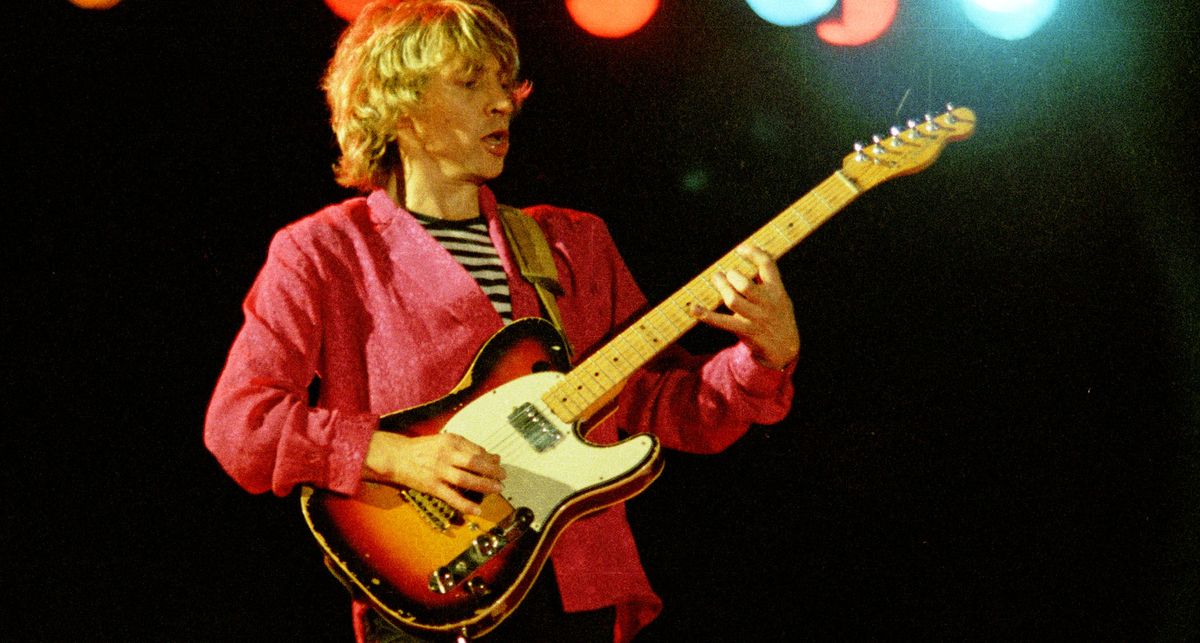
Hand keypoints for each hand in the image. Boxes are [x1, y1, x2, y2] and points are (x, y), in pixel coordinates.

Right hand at [361, 431, 504, 515]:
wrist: (396, 456)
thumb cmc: (422, 449)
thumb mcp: (444, 441)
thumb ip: (466, 447)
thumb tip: (489, 455)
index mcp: (450, 441)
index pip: (477, 450)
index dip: (490, 459)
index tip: (497, 465)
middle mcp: (446, 455)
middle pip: (475, 463)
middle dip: (493, 471)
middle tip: (503, 477)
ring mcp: (439, 471)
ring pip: (467, 479)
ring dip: (485, 485)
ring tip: (497, 489)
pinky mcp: (432, 486)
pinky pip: (452, 497)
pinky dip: (466, 505)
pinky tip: (477, 509)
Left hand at [691, 244, 800, 369]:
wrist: (785, 349)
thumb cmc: (777, 316)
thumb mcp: (779, 297)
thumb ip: (767, 280)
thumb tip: (751, 257)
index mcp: (777, 290)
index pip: (767, 265)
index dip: (753, 253)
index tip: (739, 249)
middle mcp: (767, 303)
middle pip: (745, 285)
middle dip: (732, 276)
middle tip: (725, 273)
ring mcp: (756, 318)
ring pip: (733, 300)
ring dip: (721, 288)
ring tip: (717, 279)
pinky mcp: (745, 331)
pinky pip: (722, 322)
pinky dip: (706, 315)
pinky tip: (693, 308)